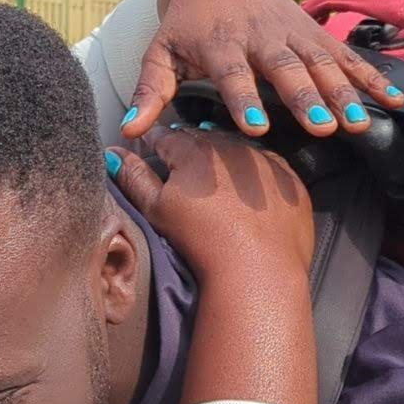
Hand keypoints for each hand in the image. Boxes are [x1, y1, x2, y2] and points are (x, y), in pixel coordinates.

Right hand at [108, 125, 314, 284]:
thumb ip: (134, 178)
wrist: (258, 268)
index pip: (166, 135)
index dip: (155, 142)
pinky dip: (258, 175)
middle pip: (204, 139)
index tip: (150, 148)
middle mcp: (232, 145)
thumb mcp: (156, 209)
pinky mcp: (290, 181)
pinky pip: (270, 169)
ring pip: (239, 149)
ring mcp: (265, 161)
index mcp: (194, 149)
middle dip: (191, 146)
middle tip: (182, 162)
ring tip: (216, 176)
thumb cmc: (201, 240)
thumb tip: (112, 153)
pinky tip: (252, 191)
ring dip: (226, 158)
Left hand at [125, 0, 403, 142]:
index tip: (254, 126)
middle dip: (305, 98)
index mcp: (220, 44)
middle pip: (286, 69)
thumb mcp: (161, 51)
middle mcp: (260, 37)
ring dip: (343, 92)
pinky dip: (370, 77)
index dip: (242, 98)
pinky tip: (394, 100)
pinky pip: (346, 56)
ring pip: (321, 63)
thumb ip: (150, 90)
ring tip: (359, 124)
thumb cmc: (186, 23)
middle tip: (322, 128)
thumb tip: (130, 132)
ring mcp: (292, 33)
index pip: (231, 73)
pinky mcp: (314, 33)